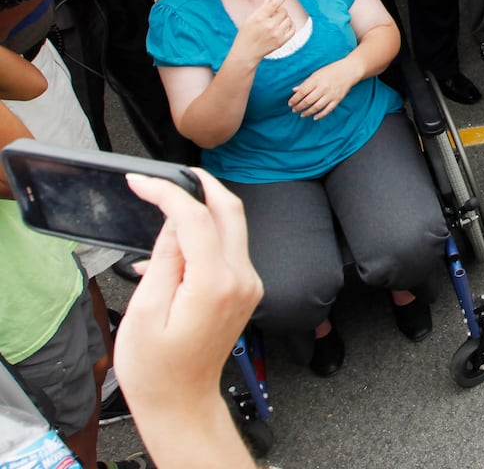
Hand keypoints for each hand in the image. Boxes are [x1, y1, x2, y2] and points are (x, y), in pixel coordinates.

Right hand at [116, 170, 262, 425]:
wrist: (181, 401)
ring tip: (166, 205)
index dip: (169, 192)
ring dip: (204, 208)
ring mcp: (249, 284)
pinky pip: (229, 248)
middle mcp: (241, 279)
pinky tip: (176, 245)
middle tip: (169, 174)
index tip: (142, 181)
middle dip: (201, 184)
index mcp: (214, 284)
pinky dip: (206, 234)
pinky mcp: (246, 289)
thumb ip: (164, 260)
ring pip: (233, 226)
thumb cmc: (157, 368)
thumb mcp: (144, 311)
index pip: (198, 218)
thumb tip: (173, 222)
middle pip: (231, 210)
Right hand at [232, 0, 295, 63]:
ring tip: (277, 22)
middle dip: (280, 11)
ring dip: (285, 18)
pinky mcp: (281, 42)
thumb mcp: (250, 19)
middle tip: (273, 16)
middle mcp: (269, 25)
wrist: (246, 53)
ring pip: (289, 19)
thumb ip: (261, 9)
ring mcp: (276, 34)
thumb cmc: (246, 34)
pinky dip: (291, 25)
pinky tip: (285, 26)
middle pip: (283, 11)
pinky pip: (293, 29)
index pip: (274, 4)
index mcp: (259, 17)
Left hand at [289, 59, 359, 118]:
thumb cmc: (331, 71)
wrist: (349, 70)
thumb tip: (294, 90)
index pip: (302, 92)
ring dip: (308, 112)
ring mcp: (331, 94)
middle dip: (299, 107)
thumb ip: (306, 83)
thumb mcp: (316, 74)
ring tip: (302, 114)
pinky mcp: (338, 99)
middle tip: (294, 110)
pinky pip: (328, 110)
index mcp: (317, 80)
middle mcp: (324, 87)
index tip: (290, 103)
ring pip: (317, 107)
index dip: (295, 99)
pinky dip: (321, 115)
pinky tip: (314, 117)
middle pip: (308, 100)